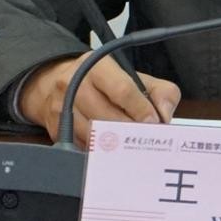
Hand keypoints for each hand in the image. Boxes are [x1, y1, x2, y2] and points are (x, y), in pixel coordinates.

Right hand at [22, 52, 181, 147]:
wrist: (58, 83)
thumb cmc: (104, 82)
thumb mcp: (134, 77)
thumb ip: (160, 91)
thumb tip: (164, 115)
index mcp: (98, 67)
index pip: (122, 90)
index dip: (141, 109)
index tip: (154, 123)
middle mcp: (75, 84)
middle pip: (107, 116)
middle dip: (131, 131)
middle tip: (146, 140)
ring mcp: (61, 108)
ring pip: (94, 136)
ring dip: (117, 145)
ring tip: (132, 147)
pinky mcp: (55, 129)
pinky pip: (83, 147)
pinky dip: (101, 153)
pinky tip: (113, 152)